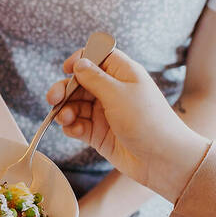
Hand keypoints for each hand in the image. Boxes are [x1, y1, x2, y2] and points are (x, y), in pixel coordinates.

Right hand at [46, 49, 209, 202]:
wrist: (161, 160)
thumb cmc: (147, 122)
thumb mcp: (118, 94)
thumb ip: (94, 78)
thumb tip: (78, 64)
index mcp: (123, 74)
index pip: (98, 57)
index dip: (81, 60)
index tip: (67, 68)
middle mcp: (112, 91)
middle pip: (80, 82)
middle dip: (64, 89)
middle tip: (53, 99)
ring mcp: (104, 113)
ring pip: (75, 105)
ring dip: (65, 110)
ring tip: (65, 119)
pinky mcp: (98, 133)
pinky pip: (77, 124)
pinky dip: (71, 127)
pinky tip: (75, 131)